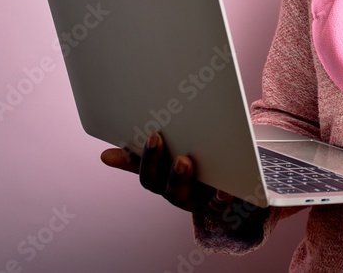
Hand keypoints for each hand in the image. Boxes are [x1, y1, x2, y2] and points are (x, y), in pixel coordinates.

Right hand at [101, 131, 267, 238]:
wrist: (237, 198)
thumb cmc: (199, 173)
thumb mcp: (173, 162)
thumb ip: (144, 159)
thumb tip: (105, 156)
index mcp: (165, 183)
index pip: (147, 174)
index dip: (141, 157)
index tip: (147, 134)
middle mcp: (178, 194)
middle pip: (160, 185)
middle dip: (155, 162)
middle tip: (156, 137)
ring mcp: (198, 202)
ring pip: (183, 196)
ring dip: (179, 177)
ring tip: (183, 160)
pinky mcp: (222, 208)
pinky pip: (219, 208)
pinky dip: (219, 199)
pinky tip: (223, 189)